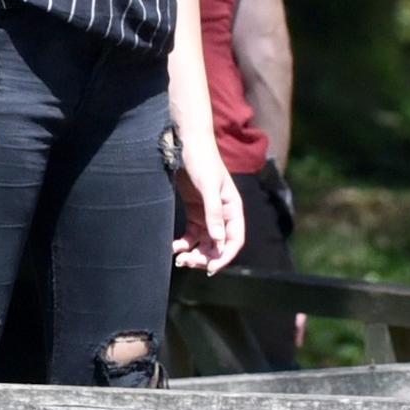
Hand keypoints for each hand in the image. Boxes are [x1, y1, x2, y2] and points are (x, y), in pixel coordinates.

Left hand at [174, 142, 245, 271]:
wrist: (186, 142)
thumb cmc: (201, 160)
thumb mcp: (208, 186)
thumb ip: (214, 213)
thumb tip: (218, 240)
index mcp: (233, 208)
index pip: (234, 240)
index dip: (225, 256)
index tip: (209, 268)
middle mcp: (223, 214)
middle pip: (219, 245)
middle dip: (205, 257)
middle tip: (186, 263)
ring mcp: (208, 213)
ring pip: (205, 243)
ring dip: (194, 253)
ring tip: (179, 258)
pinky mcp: (194, 211)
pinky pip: (192, 234)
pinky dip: (185, 243)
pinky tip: (174, 246)